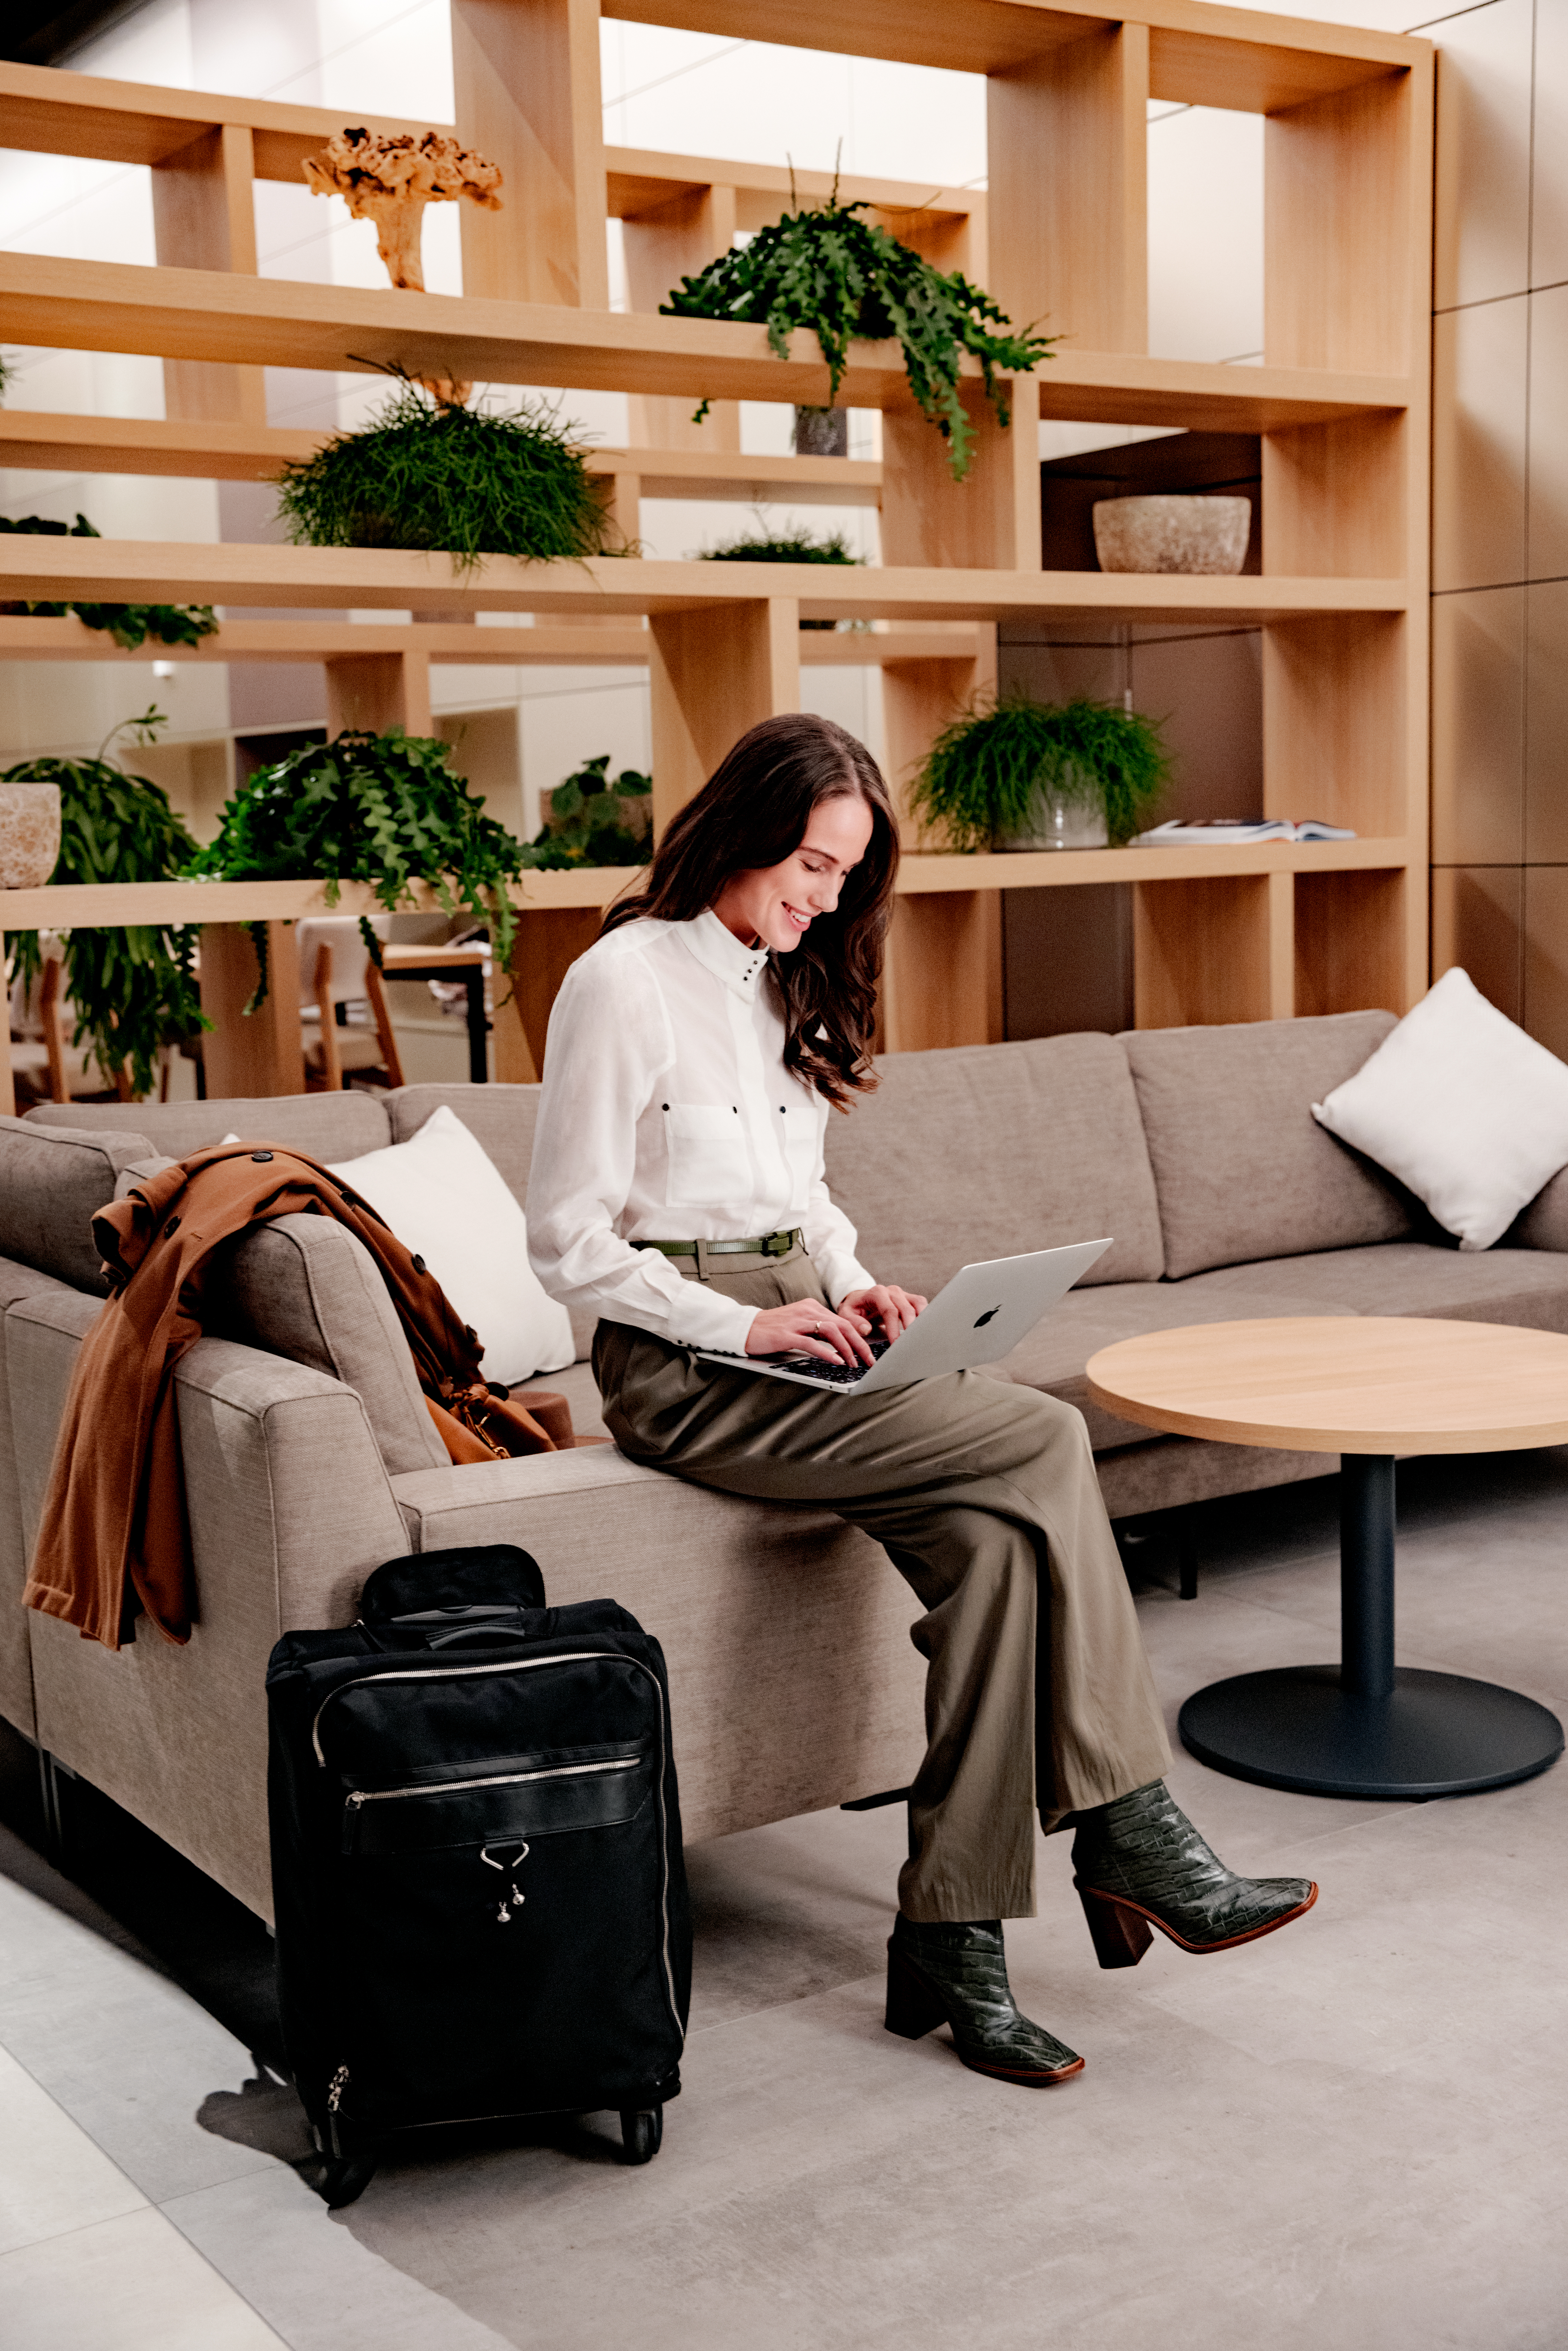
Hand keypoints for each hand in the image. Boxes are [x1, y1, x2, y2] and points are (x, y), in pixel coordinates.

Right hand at [744, 1299, 875, 1365]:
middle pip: (842, 1325)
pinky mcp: (786, 1334)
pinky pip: (811, 1342)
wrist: (745, 1328)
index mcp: (812, 1307)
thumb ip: (817, 1330)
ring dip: (846, 1349)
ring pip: (831, 1332)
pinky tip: (836, 1361)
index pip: (843, 1321)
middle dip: (860, 1344)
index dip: (859, 1338)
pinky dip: (827, 1352)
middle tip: (869, 1361)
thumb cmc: (772, 1330)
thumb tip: (840, 1345)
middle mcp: (807, 1310)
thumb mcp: (799, 1325)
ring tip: (854, 1363)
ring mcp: (797, 1321)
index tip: (868, 1353)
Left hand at [838, 1284, 926, 1339]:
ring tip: (922, 1338)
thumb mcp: (846, 1314)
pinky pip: (922, 1304)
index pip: (889, 1311)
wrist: (860, 1299)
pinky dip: (926, 1316)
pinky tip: (925, 1329)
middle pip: (906, 1308)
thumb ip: (854, 1322)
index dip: (894, 1328)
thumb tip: (866, 1329)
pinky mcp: (910, 1298)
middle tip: (912, 1344)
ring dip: (921, 1321)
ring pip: (918, 1304)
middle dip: (910, 1328)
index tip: (896, 1344)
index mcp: (877, 1293)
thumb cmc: (854, 1308)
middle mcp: (892, 1291)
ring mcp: (903, 1294)